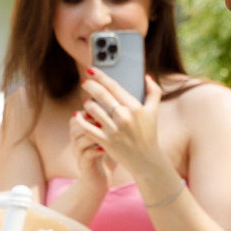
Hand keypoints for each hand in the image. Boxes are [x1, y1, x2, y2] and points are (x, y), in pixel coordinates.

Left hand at [77, 68, 173, 199]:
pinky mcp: (106, 141)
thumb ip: (154, 91)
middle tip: (85, 83)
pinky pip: (87, 127)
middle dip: (90, 86)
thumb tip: (145, 76)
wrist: (146, 160)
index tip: (90, 70)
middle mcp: (124, 117)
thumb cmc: (149, 133)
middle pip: (101, 95)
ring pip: (92, 110)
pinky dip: (79, 120)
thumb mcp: (154, 111)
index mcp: (135, 107)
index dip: (100, 76)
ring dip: (87, 103)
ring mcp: (114, 130)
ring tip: (87, 102)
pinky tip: (77, 115)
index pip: (113, 86)